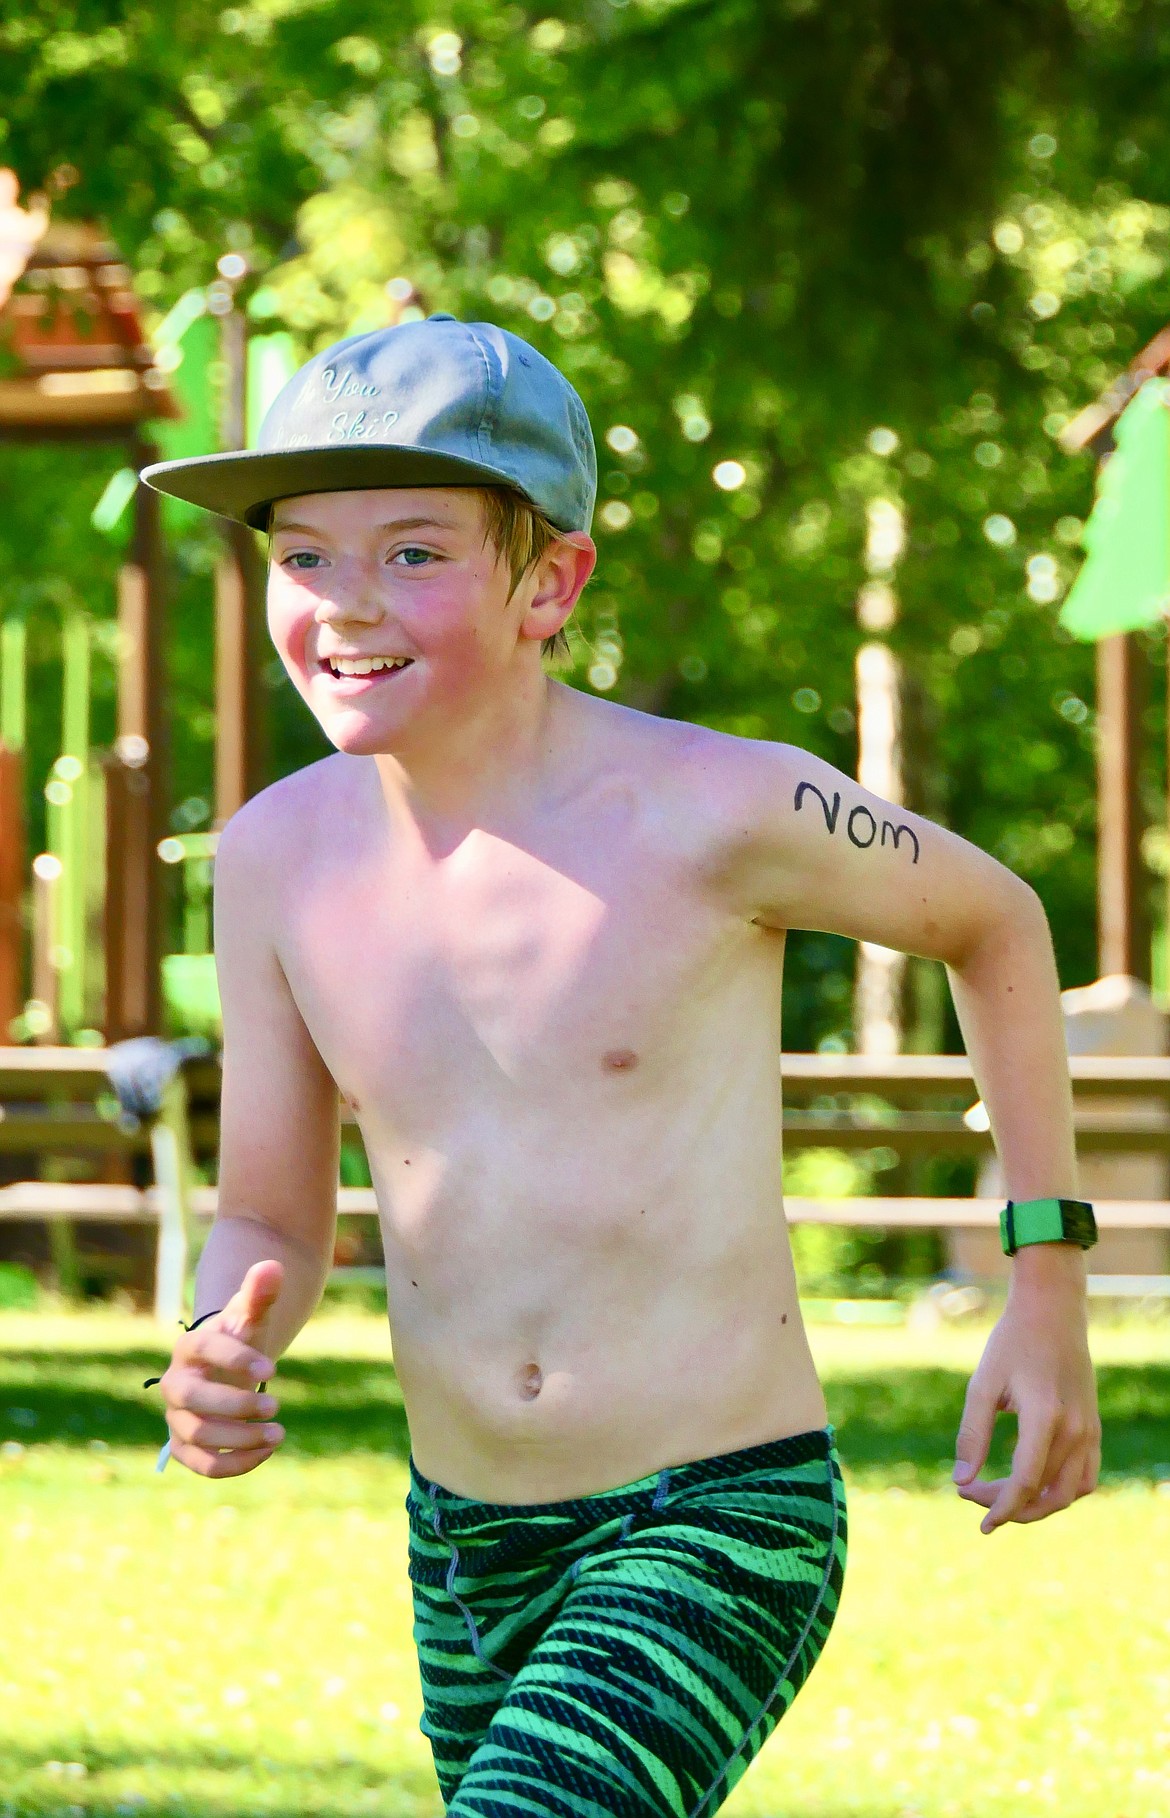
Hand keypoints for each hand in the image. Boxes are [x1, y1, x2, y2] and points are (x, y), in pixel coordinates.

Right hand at [159, 1260, 285, 1477]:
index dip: (236, 1359)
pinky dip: (233, 1464)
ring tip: (279, 1433)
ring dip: (239, 1439)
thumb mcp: (251, 1314)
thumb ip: (260, 1292)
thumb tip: (273, 1266)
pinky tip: (266, 1452)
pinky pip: (200, 1464)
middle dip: (236, 1406)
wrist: (226, 1367)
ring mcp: (176, 1416)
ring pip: (197, 1435)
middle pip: (194, 1399)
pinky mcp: (184, 1446)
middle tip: (277, 1407)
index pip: (205, 1349)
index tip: (273, 1371)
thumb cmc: (240, 1337)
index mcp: (189, 1346)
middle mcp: (174, 1382)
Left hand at [952, 1284, 1099, 1532]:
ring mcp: (1089, 1430)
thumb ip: (972, 1434)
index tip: (978, 1521)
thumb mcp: (983, 1383)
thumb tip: (961, 1482)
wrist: (1052, 1310)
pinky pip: (1085, 1478)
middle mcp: (1074, 1429)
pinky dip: (1062, 1493)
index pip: (1024, 1482)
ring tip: (1003, 1500)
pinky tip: (1033, 1487)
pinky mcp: (1093, 1427)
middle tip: (975, 1499)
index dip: (1000, 1507)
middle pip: (1047, 1494)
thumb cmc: (1011, 1342)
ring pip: (1070, 1493)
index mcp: (1044, 1417)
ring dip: (1037, 1506)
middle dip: (1011, 1508)